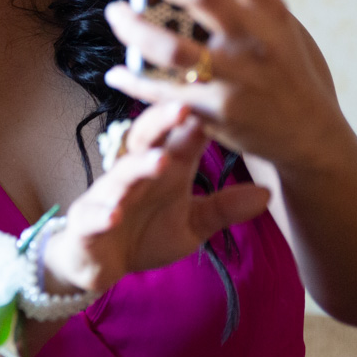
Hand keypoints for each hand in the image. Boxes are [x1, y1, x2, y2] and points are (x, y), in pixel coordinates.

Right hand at [44, 101, 268, 293]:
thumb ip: (223, 208)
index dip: (196, 117)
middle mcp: (135, 174)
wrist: (98, 262)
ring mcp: (109, 196)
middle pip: (146, 141)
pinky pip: (94, 214)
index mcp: (163, 169)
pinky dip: (102, 213)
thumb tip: (268, 192)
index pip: (179, 136)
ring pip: (121, 174)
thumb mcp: (191, 224)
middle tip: (182, 109)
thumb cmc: (145, 233)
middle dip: (161, 123)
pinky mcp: (88, 221)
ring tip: (159, 162)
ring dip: (139, 167)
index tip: (216, 94)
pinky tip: (113, 214)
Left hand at [101, 0, 349, 172]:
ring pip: (169, 45)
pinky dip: (132, 79)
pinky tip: (116, 69)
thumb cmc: (293, 77)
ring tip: (114, 12)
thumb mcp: (286, 31)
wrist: (313, 144)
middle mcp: (253, 41)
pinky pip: (160, 92)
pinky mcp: (214, 114)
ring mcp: (234, 79)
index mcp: (271, 13)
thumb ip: (250, 2)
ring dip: (132, 26)